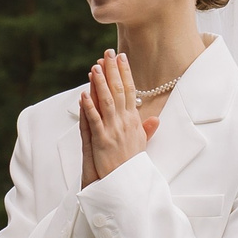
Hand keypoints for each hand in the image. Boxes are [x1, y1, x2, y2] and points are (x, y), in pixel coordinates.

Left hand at [78, 49, 148, 186]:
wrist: (128, 184)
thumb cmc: (133, 165)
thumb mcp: (142, 144)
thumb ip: (146, 129)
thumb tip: (155, 119)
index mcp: (134, 121)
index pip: (130, 91)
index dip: (125, 73)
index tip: (121, 57)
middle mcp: (125, 122)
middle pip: (119, 91)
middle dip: (113, 71)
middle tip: (108, 53)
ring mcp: (114, 131)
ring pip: (107, 102)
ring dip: (100, 84)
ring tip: (95, 67)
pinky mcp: (102, 141)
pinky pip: (95, 121)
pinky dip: (89, 107)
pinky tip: (83, 94)